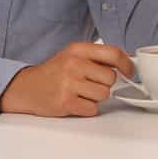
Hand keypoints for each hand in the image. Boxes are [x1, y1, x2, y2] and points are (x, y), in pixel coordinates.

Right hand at [0, 42, 134, 117]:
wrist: (26, 88)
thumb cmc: (54, 72)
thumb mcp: (73, 55)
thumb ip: (97, 57)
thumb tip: (126, 63)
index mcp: (78, 49)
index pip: (113, 53)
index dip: (126, 64)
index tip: (130, 71)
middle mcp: (73, 64)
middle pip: (111, 78)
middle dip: (105, 84)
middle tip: (90, 84)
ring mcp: (69, 83)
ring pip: (104, 94)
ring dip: (96, 97)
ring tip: (81, 93)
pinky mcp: (65, 102)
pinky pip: (92, 109)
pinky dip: (87, 108)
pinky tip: (75, 101)